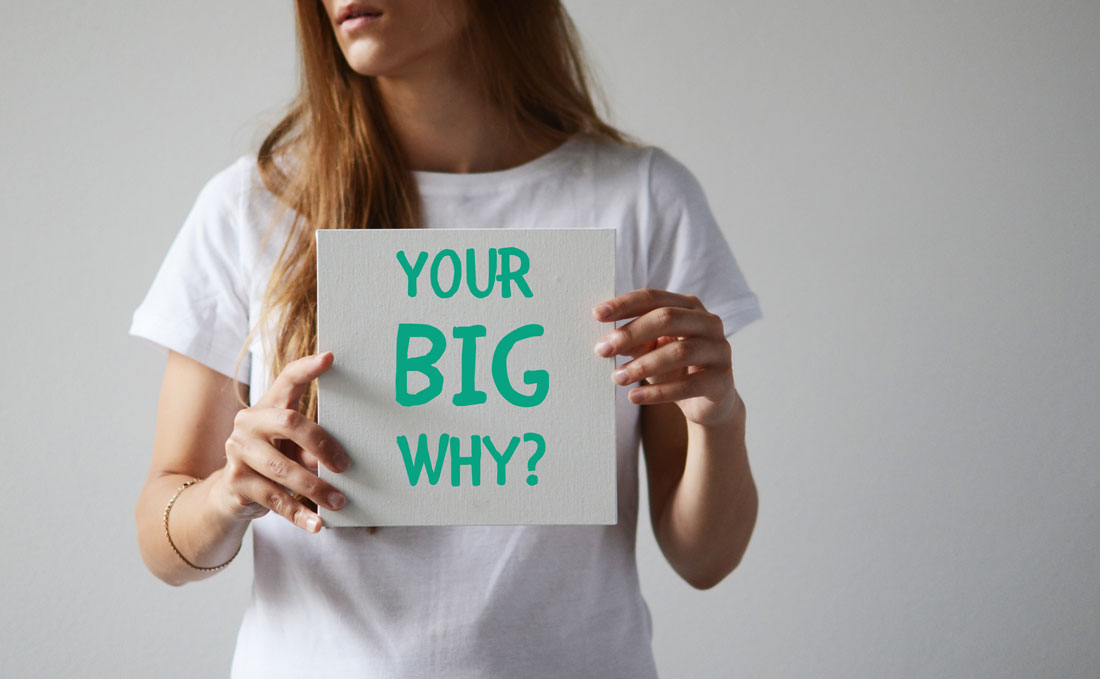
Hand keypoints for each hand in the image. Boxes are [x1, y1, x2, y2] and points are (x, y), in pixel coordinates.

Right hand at [211, 351, 349, 532]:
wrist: (231, 493)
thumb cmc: (274, 460)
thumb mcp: (292, 447)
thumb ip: (311, 445)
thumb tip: (339, 461)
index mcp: (268, 406)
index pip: (287, 379)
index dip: (308, 368)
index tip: (330, 358)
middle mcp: (248, 423)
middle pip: (289, 422)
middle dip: (321, 444)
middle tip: (345, 466)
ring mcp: (238, 451)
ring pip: (282, 468)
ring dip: (315, 487)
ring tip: (339, 500)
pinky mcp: (235, 481)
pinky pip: (273, 499)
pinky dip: (298, 514)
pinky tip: (317, 524)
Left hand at [593, 289, 743, 427]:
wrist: (709, 403)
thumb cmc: (676, 368)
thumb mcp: (652, 350)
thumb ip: (634, 341)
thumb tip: (607, 342)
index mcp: (689, 307)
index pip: (654, 298)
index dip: (624, 304)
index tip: (596, 314)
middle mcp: (709, 323)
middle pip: (667, 318)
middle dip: (631, 333)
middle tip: (602, 349)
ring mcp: (719, 350)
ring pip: (678, 352)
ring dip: (642, 365)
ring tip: (617, 377)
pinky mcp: (722, 380)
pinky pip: (688, 385)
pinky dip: (658, 392)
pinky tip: (634, 397)